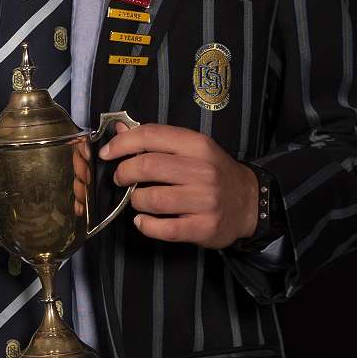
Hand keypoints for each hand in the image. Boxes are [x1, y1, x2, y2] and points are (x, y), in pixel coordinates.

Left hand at [99, 122, 258, 247]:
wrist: (248, 202)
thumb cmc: (214, 173)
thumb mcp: (192, 149)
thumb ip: (157, 140)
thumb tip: (118, 129)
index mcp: (198, 145)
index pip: (151, 136)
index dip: (122, 143)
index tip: (108, 153)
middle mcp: (203, 171)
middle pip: (148, 166)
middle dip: (124, 173)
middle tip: (121, 179)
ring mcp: (205, 200)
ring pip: (152, 199)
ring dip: (135, 200)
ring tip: (137, 200)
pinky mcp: (204, 227)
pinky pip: (164, 228)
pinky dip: (146, 225)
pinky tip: (143, 221)